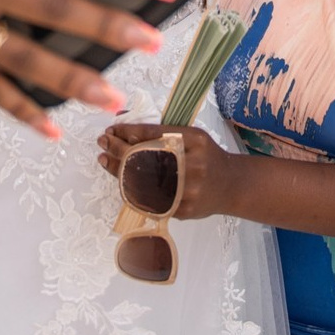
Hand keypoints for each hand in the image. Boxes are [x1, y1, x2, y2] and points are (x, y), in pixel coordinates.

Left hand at [97, 123, 237, 219]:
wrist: (231, 186)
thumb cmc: (207, 156)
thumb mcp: (192, 136)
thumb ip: (163, 132)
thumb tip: (125, 124)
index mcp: (196, 140)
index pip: (155, 134)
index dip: (130, 131)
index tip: (112, 128)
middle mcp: (193, 164)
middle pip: (148, 157)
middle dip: (119, 148)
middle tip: (103, 141)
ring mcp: (189, 189)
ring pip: (146, 182)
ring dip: (119, 170)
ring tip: (104, 159)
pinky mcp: (184, 209)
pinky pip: (152, 201)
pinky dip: (133, 190)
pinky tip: (120, 180)